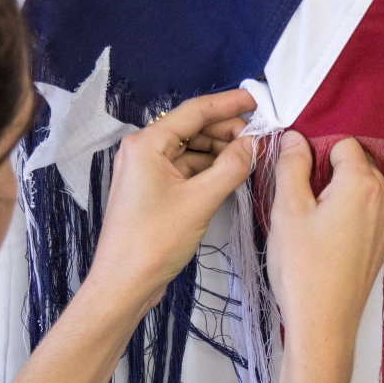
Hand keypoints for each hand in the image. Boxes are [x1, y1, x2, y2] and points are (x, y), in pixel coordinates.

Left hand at [90, 89, 257, 316]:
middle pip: (192, 129)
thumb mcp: (200, 201)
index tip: (256, 100)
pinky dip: (209, 169)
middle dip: (226, 130)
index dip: (228, 104)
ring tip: (250, 157)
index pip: (194, 112)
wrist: (125, 282)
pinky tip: (231, 175)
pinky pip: (186, 170)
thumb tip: (252, 145)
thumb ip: (230, 168)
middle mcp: (144, 151)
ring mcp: (148, 172)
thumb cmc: (153, 242)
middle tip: (259, 138)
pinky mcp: (154, 191)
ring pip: (191, 150)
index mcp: (147, 144)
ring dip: (219, 151)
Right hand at [266, 132, 383, 350]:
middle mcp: (383, 200)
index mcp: (362, 184)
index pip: (343, 142)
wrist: (323, 323)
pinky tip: (324, 234)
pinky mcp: (381, 246)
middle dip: (328, 168)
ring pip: (362, 189)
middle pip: (357, 163)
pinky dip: (347, 213)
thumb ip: (292, 165)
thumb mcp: (288, 209)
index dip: (316, 148)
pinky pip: (366, 213)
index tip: (295, 168)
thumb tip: (295, 138)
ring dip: (337, 191)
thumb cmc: (303, 268)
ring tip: (309, 215)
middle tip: (298, 192)